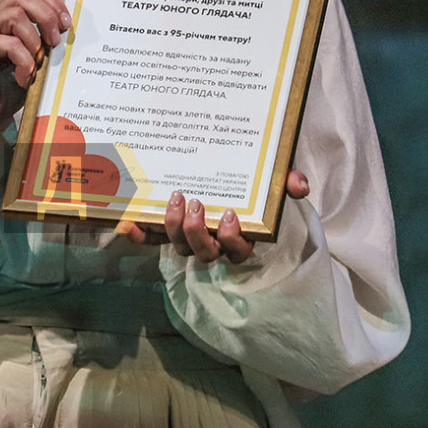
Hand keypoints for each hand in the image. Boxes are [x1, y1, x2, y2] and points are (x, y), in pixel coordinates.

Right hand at [0, 0, 70, 133]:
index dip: (51, 2)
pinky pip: (8, 43)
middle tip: (56, 40)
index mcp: (3, 18)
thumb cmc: (3, 88)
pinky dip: (23, 60)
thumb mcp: (32, 61)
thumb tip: (66, 31)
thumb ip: (43, 43)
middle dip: (47, 16)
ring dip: (34, 38)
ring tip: (38, 60)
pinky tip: (23, 77)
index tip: (66, 23)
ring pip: (15, 15)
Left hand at [117, 170, 309, 263]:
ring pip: (178, 246)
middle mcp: (213, 242)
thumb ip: (287, 181)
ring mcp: (187, 237)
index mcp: (240, 235)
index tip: (230, 216)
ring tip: (175, 200)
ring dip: (174, 228)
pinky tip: (128, 223)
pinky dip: (139, 234)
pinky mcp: (166, 229)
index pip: (239, 251)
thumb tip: (299, 184)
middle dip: (197, 233)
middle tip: (196, 203)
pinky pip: (151, 239)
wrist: (226, 175)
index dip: (233, 239)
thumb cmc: (252, 184)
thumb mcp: (272, 180)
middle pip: (204, 252)